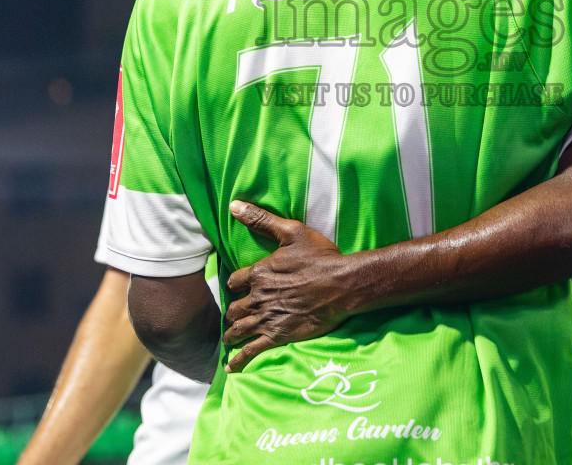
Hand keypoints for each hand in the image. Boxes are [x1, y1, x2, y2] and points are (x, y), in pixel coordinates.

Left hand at [223, 201, 355, 372]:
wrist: (343, 285)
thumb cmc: (320, 256)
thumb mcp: (291, 232)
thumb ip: (261, 219)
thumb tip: (234, 205)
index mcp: (259, 273)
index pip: (235, 281)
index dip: (236, 285)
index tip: (238, 288)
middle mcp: (258, 297)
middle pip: (234, 308)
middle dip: (233, 312)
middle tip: (234, 316)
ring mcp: (267, 318)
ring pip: (239, 329)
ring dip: (232, 335)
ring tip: (229, 339)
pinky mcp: (278, 335)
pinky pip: (252, 351)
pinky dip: (239, 360)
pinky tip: (232, 367)